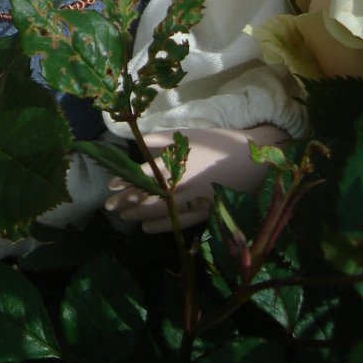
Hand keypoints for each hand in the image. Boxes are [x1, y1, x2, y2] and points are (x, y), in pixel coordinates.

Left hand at [104, 125, 284, 233]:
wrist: (251, 157)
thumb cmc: (217, 141)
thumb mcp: (187, 134)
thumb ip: (160, 139)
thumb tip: (138, 142)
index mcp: (176, 163)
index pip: (143, 176)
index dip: (125, 183)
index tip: (110, 187)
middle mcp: (182, 185)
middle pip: (148, 198)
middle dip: (126, 203)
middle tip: (110, 207)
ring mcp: (194, 201)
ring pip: (161, 213)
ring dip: (139, 215)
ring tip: (124, 217)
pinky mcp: (205, 212)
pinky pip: (179, 223)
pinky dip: (161, 226)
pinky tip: (147, 227)